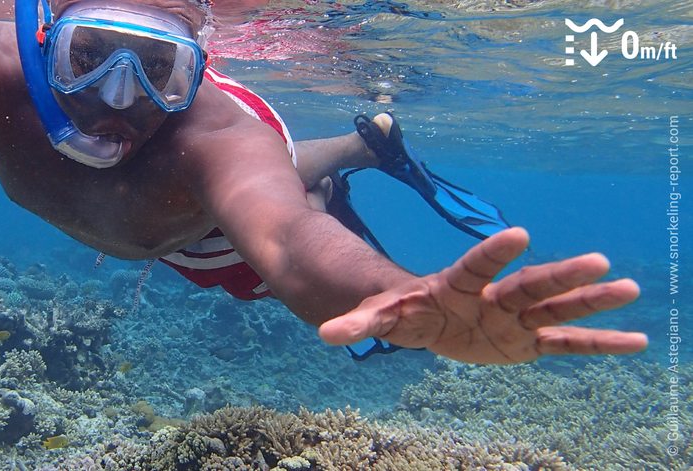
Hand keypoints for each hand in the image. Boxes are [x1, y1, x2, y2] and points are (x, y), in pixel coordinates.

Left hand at [319, 228, 646, 363]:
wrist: (430, 319)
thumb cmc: (405, 311)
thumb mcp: (381, 318)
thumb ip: (360, 323)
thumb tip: (326, 334)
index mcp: (457, 284)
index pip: (475, 265)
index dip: (493, 252)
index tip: (518, 234)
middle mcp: (493, 296)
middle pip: (528, 284)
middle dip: (559, 275)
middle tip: (598, 261)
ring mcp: (515, 318)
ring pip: (556, 308)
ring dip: (590, 301)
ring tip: (630, 288)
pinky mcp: (528, 342)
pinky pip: (568, 344)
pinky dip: (599, 343)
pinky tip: (637, 340)